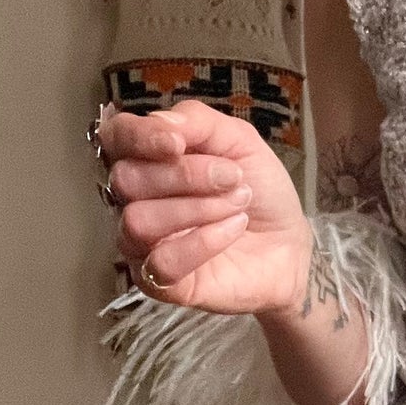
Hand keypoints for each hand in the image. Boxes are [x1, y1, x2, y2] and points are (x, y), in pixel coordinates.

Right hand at [100, 99, 310, 313]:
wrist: (290, 243)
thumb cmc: (259, 191)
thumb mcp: (239, 141)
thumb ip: (197, 122)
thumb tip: (158, 123)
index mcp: (148, 159)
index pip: (115, 138)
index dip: (139, 137)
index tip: (178, 143)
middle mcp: (135, 200)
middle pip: (126, 179)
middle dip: (186, 175)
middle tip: (233, 179)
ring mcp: (143, 244)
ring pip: (139, 220)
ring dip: (198, 209)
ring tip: (237, 207)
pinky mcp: (160, 282)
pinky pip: (160, 262)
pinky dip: (202, 243)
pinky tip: (232, 231)